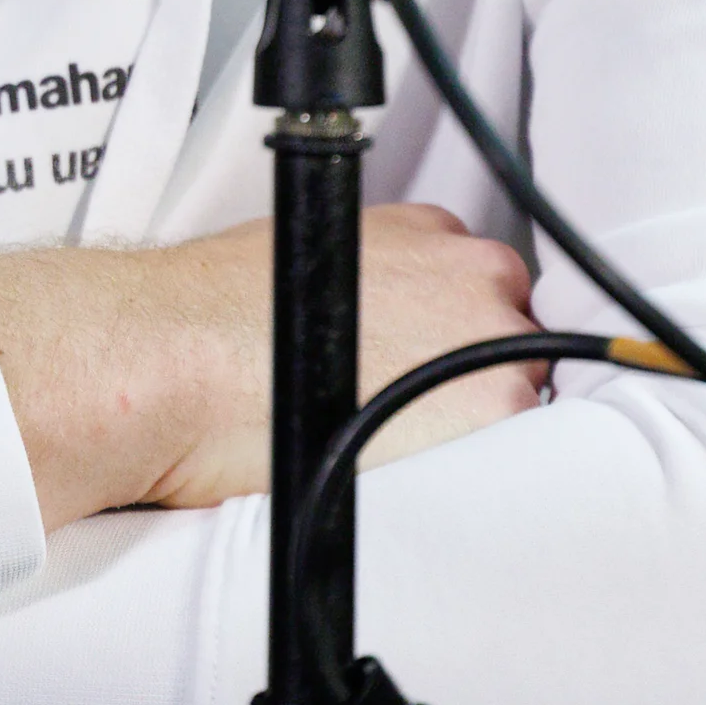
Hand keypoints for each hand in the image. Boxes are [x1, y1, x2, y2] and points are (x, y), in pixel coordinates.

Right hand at [0, 204, 543, 529]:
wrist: (183, 357)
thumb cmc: (213, 317)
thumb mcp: (304, 261)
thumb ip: (365, 283)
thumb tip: (372, 325)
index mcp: (426, 231)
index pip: (481, 288)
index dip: (453, 338)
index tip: (425, 368)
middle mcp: (471, 271)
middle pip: (515, 335)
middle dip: (474, 378)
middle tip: (410, 416)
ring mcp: (492, 337)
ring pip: (522, 391)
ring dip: (481, 422)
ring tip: (402, 449)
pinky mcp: (495, 406)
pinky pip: (521, 448)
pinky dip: (483, 468)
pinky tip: (419, 473)